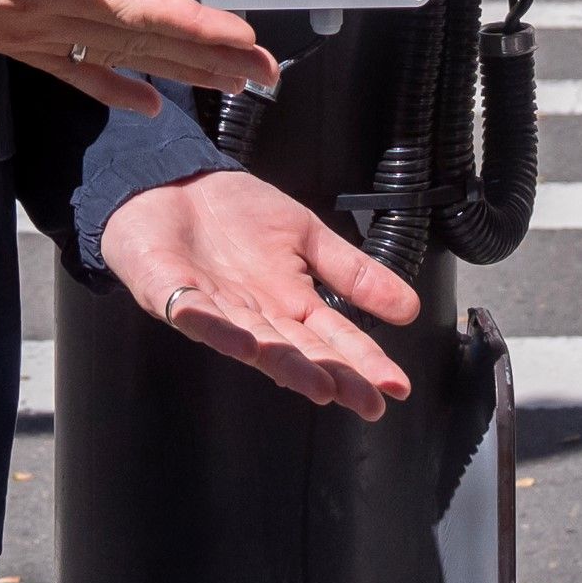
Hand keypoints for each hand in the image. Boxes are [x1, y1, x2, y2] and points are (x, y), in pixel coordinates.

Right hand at [0, 0, 275, 114]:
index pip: (136, 9)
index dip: (194, 27)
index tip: (247, 43)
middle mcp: (44, 17)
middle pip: (144, 41)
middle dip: (210, 59)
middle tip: (268, 76)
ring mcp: (28, 32)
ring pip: (120, 57)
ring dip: (179, 72)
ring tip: (233, 85)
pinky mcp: (9, 35)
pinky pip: (74, 69)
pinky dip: (114, 85)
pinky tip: (146, 100)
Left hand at [101, 170, 421, 415]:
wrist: (173, 181)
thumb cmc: (235, 214)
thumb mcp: (308, 236)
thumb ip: (354, 273)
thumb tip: (411, 309)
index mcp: (289, 304)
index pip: (333, 339)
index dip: (363, 363)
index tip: (395, 388)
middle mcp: (254, 316)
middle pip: (297, 350)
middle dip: (330, 375)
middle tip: (364, 401)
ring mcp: (211, 308)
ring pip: (250, 339)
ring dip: (281, 360)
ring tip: (315, 381)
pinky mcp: (170, 290)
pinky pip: (192, 310)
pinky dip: (213, 324)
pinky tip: (239, 337)